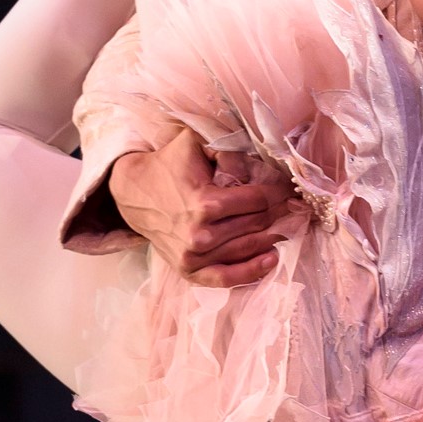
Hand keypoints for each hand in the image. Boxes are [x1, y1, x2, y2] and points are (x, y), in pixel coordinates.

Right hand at [108, 128, 298, 286]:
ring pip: (250, 248)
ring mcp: (195, 257)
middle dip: (276, 213)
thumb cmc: (169, 165)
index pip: (259, 201)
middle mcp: (201, 234)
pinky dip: (253, 271)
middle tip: (289, 207)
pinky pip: (227, 278)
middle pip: (258, 224)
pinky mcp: (189, 271)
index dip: (275, 192)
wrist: (133, 193)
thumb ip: (228, 152)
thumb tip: (254, 172)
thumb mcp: (195, 144)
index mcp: (205, 203)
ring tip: (284, 227)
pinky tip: (272, 259)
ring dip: (271, 237)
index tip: (286, 189)